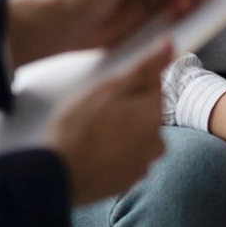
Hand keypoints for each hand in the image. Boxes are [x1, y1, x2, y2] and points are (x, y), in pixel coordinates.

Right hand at [45, 39, 171, 204]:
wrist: (55, 177)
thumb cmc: (78, 128)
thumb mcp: (109, 88)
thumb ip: (144, 67)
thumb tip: (170, 44)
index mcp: (154, 114)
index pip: (152, 88)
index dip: (127, 87)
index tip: (107, 95)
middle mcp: (157, 141)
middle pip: (144, 115)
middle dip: (125, 112)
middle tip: (94, 117)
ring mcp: (142, 164)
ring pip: (134, 138)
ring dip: (119, 135)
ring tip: (91, 137)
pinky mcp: (127, 183)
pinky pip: (124, 161)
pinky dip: (112, 157)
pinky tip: (92, 155)